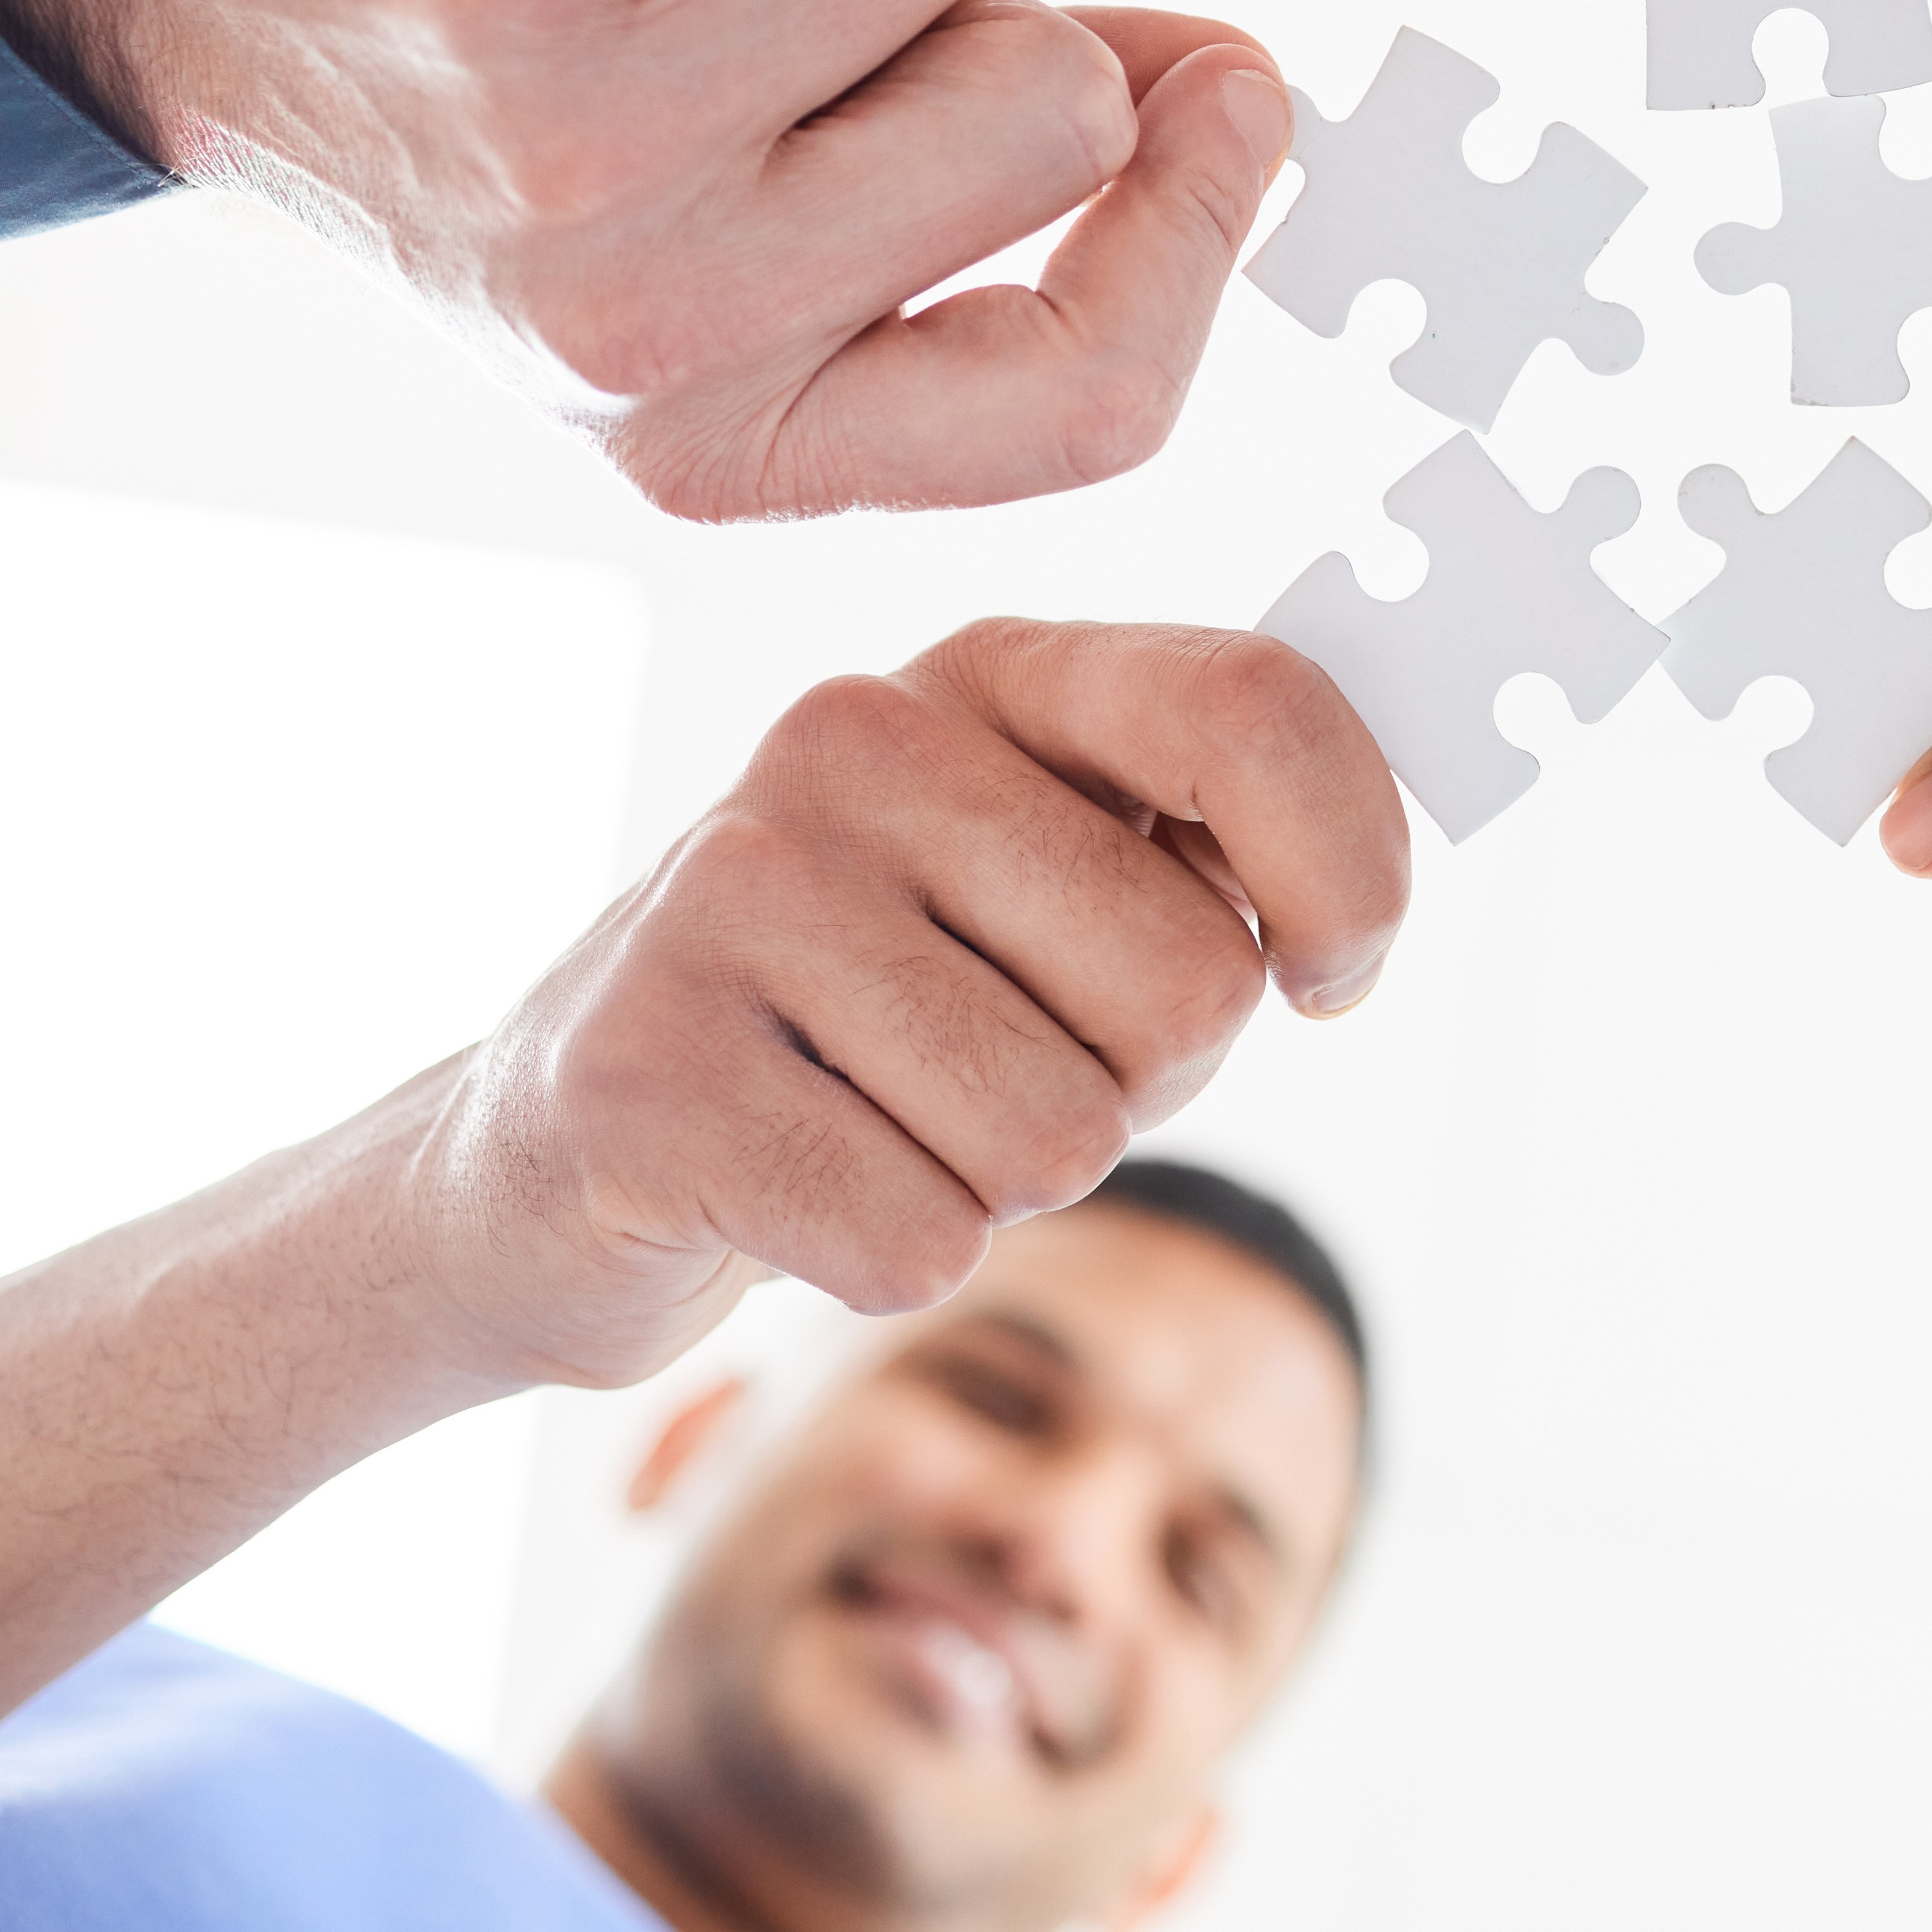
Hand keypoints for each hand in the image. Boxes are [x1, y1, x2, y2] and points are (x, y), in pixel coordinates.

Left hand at [0, 0, 1291, 519]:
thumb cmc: (486, 70)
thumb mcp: (722, 224)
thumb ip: (979, 193)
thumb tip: (1241, 94)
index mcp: (721, 437)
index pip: (1088, 401)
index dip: (1207, 233)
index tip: (1229, 85)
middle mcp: (649, 327)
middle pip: (1050, 109)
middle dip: (972, 2)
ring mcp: (580, 135)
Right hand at [409, 620, 1406, 1390]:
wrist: (573, 1148)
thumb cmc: (881, 1021)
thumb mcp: (1052, 890)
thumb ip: (1214, 850)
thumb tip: (1359, 903)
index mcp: (983, 674)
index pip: (1254, 710)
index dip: (1355, 874)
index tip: (1335, 975)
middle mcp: (850, 742)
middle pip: (1189, 986)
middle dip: (1143, 1085)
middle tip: (1005, 1067)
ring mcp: (728, 896)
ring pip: (1059, 1137)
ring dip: (1009, 1182)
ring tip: (889, 1119)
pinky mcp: (646, 1076)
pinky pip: (918, 1240)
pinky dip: (890, 1257)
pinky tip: (799, 1190)